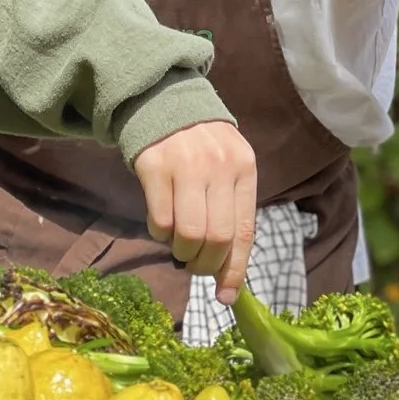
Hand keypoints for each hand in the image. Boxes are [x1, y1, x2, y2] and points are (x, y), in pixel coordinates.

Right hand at [134, 121, 256, 299]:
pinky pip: (159, 219)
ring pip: (189, 232)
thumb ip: (230, 211)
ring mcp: (186, 164)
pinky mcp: (154, 166)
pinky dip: (160, 233)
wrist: (165, 103)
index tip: (226, 297)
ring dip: (182, 251)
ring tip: (179, 245)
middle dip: (206, 264)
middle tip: (196, 266)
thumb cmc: (202, 147)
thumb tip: (228, 273)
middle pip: (217, 237)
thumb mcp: (227, 168)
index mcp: (244, 168)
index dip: (235, 269)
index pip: (243, 230)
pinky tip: (162, 224)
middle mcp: (219, 166)